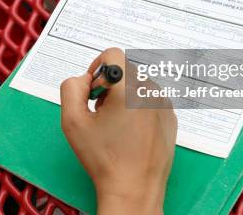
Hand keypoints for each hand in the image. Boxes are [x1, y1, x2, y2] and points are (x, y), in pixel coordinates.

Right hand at [60, 48, 176, 213]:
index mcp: (129, 88)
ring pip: (139, 84)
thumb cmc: (104, 158)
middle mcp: (151, 90)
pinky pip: (151, 99)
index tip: (93, 90)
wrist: (133, 189)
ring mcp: (164, 104)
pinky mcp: (171, 117)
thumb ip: (71, 88)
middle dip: (110, 84)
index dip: (97, 67)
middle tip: (101, 111)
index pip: (113, 54)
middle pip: (126, 69)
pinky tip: (130, 131)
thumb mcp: (73, 121)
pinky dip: (139, 107)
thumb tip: (84, 79)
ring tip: (116, 124)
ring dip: (124, 95)